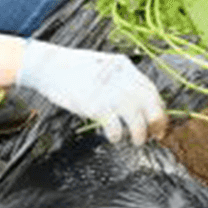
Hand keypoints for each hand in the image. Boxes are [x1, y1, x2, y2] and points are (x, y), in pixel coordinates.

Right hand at [17, 41, 166, 145]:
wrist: (48, 65)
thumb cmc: (74, 68)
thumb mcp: (104, 66)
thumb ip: (121, 79)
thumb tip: (137, 99)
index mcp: (125, 67)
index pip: (151, 90)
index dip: (159, 107)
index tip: (158, 121)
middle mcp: (122, 79)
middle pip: (151, 104)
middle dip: (157, 122)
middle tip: (155, 135)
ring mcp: (109, 93)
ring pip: (137, 119)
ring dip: (140, 134)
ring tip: (136, 141)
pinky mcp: (95, 106)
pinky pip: (115, 127)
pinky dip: (117, 136)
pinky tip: (114, 138)